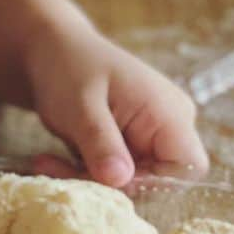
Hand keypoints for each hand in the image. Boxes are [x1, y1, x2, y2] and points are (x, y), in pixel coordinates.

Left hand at [24, 21, 207, 186]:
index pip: (189, 168)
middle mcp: (169, 125)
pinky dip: (82, 171)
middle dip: (107, 184)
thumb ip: (101, 141)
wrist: (48, 50)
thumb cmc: (68, 67)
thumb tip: (120, 181)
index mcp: (169, 112)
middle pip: (156, 179)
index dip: (152, 183)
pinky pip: (113, 173)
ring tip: (45, 161)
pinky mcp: (128, 144)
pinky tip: (49, 159)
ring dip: (86, 178)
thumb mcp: (81, 106)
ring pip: (129, 180)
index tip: (106, 178)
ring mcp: (149, 135)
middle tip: (58, 172)